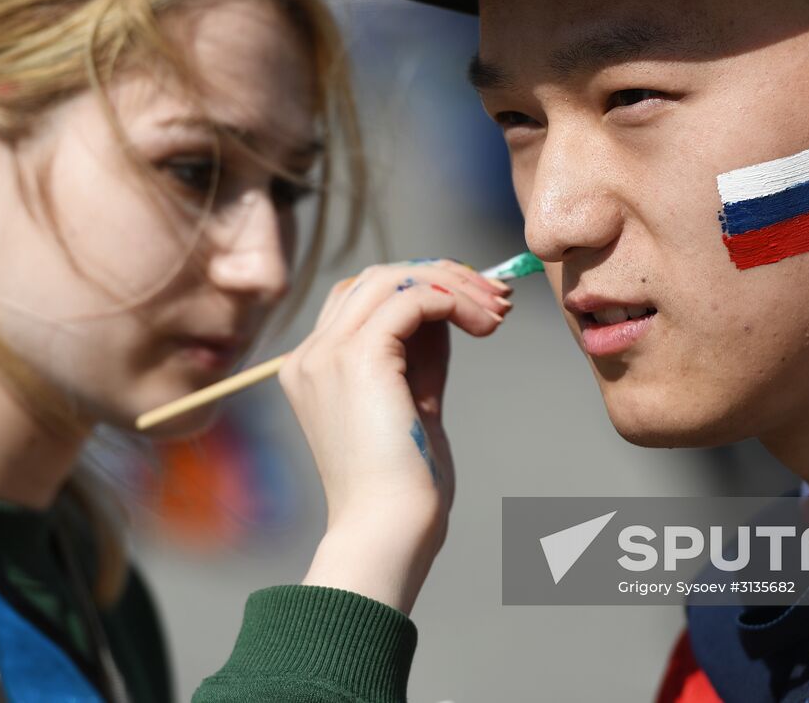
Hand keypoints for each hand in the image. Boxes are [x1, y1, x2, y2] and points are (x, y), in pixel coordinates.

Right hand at [279, 259, 511, 612]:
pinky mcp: (358, 358)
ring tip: (498, 312)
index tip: (478, 302)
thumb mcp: (412, 405)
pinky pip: (412, 297)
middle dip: (443, 276)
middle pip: (376, 278)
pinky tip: (485, 325)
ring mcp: (327, 354)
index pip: (363, 298)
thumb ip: (419, 357)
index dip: (423, 286)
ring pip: (393, 278)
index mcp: (314, 369)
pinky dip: (454, 299)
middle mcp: (310, 356)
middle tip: (498, 298)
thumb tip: (451, 307)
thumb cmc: (405, 486)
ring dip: (454, 284)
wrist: (387, 532)